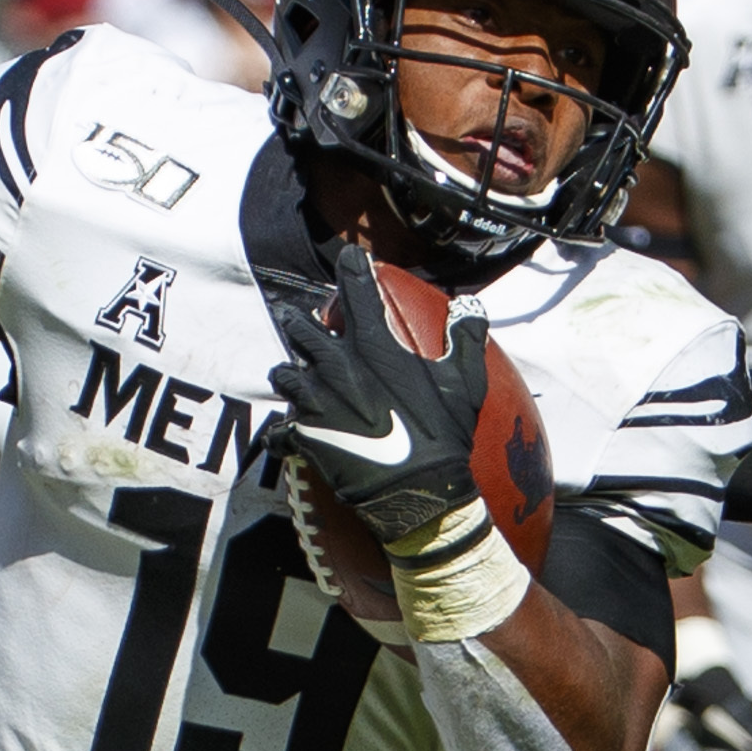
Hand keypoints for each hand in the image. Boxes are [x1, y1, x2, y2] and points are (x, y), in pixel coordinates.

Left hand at [267, 237, 493, 563]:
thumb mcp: (466, 384)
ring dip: (289, 373)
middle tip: (299, 320)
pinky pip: (280, 427)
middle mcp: (336, 365)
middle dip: (299, 321)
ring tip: (293, 376)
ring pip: (283, 373)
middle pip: (301, 328)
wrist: (418, 492)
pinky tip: (288, 432)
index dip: (352, 266)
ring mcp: (316, 400)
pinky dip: (284, 429)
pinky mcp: (304, 435)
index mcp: (373, 345)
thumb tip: (471, 307)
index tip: (351, 258)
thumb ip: (466, 339)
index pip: (355, 287)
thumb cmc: (443, 436)